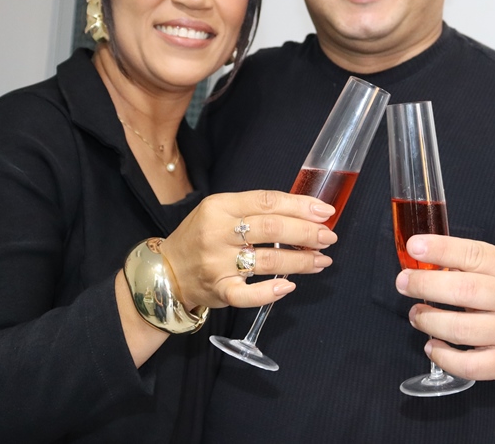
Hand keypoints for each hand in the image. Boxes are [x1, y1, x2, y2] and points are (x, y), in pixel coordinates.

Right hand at [159, 190, 337, 310]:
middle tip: (328, 237)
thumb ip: (256, 210)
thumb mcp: (220, 211)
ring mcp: (217, 263)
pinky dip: (270, 291)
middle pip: (272, 228)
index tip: (325, 212)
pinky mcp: (218, 290)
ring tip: (321, 260)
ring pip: (268, 260)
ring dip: (301, 261)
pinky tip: (289, 286)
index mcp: (220, 207)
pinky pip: (247, 294)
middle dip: (307, 232)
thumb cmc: (202, 237)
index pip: (267, 201)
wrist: (166, 271)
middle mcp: (217, 233)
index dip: (300, 205)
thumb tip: (305, 212)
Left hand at [395, 234, 494, 382]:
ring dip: (428, 321)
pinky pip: (467, 365)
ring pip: (460, 329)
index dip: (441, 249)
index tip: (415, 246)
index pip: (474, 254)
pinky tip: (432, 345)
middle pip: (464, 290)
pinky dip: (442, 356)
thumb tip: (426, 259)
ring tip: (416, 315)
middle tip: (404, 283)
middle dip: (425, 284)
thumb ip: (472, 264)